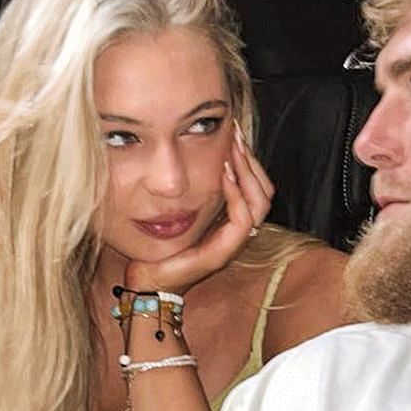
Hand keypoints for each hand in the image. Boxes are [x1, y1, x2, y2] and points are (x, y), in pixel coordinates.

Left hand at [122, 138, 275, 294]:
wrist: (145, 277)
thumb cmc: (159, 241)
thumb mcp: (182, 205)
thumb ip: (196, 184)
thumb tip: (197, 147)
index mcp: (231, 220)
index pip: (259, 186)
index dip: (251, 160)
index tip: (236, 133)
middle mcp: (238, 232)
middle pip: (265, 191)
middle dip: (252, 160)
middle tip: (237, 135)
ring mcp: (232, 244)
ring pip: (260, 203)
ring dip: (247, 172)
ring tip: (232, 150)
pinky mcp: (221, 254)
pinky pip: (243, 220)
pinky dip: (236, 194)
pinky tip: (223, 174)